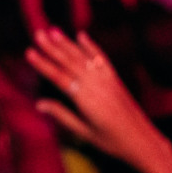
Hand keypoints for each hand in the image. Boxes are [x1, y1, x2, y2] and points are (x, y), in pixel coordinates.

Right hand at [25, 29, 171, 172]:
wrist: (143, 141)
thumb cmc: (111, 141)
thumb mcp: (84, 132)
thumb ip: (62, 115)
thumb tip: (38, 103)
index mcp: (86, 101)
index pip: (59, 78)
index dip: (43, 64)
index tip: (29, 52)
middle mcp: (96, 86)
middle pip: (70, 63)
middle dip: (52, 48)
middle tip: (38, 34)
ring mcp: (107, 81)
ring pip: (83, 58)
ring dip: (67, 43)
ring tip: (52, 31)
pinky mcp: (115, 79)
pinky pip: (101, 59)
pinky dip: (91, 47)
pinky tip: (81, 35)